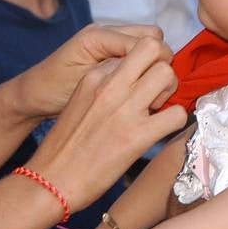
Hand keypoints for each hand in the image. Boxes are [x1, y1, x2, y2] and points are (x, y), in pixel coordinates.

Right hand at [27, 35, 184, 211]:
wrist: (51, 180)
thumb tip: (133, 86)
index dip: (145, 66)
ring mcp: (124, 109)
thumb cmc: (65, 147)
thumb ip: (105, 87)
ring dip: (171, 92)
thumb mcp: (80, 101)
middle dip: (164, 66)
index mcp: (93, 76)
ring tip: (159, 111)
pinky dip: (176, 121)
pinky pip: (176, 114)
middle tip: (159, 91)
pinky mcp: (137, 136)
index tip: (143, 84)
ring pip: (167, 74)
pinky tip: (161, 131)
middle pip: (153, 48)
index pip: (134, 49)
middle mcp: (109, 86)